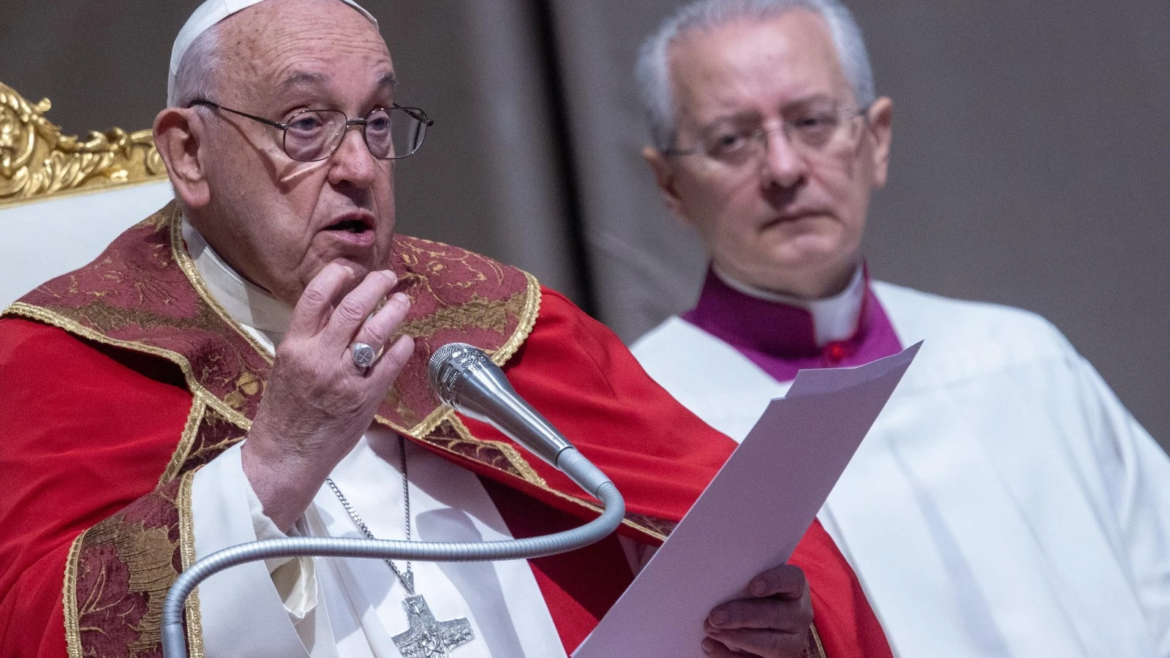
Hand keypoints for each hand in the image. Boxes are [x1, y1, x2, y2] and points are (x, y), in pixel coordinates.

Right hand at [241, 263, 414, 530]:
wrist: (286, 454)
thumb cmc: (284, 409)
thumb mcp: (286, 364)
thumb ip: (309, 336)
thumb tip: (337, 305)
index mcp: (294, 345)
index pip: (316, 297)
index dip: (337, 276)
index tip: (351, 269)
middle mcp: (319, 357)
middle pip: (353, 308)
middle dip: (375, 286)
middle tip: (388, 277)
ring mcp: (343, 378)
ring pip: (375, 332)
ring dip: (394, 311)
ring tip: (403, 301)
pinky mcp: (364, 398)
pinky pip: (389, 365)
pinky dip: (401, 348)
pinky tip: (406, 340)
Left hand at [702, 564, 813, 656]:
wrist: (765, 624)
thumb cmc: (755, 596)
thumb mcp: (752, 584)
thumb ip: (740, 584)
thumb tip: (715, 588)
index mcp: (795, 588)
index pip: (793, 580)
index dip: (775, 582)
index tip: (753, 586)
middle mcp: (799, 615)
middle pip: (776, 615)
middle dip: (743, 616)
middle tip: (715, 616)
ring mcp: (793, 641)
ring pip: (771, 644)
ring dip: (738, 638)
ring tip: (711, 630)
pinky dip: (729, 656)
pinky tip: (710, 646)